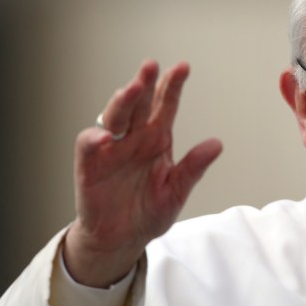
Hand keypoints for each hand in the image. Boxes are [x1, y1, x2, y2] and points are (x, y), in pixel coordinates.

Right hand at [64, 61, 221, 286]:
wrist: (122, 239)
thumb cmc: (148, 211)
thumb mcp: (177, 191)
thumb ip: (193, 168)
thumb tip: (217, 144)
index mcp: (157, 139)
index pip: (166, 106)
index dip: (172, 86)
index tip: (182, 67)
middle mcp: (134, 138)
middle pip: (139, 104)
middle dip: (145, 84)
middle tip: (152, 66)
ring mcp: (111, 149)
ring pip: (114, 117)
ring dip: (122, 102)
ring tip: (131, 89)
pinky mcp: (90, 166)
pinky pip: (89, 146)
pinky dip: (95, 139)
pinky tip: (106, 137)